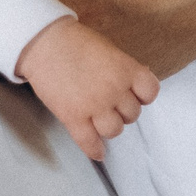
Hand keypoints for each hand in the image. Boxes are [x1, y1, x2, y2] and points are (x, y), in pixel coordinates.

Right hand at [17, 18, 159, 160]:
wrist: (44, 42)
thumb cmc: (76, 42)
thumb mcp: (109, 50)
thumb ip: (124, 69)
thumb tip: (136, 84)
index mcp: (127, 70)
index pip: (150, 92)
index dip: (143, 96)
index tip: (134, 95)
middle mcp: (115, 90)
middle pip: (132, 114)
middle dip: (123, 110)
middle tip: (111, 105)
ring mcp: (95, 106)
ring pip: (115, 130)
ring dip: (109, 127)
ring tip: (101, 120)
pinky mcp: (73, 117)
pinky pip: (89, 142)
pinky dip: (94, 150)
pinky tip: (97, 152)